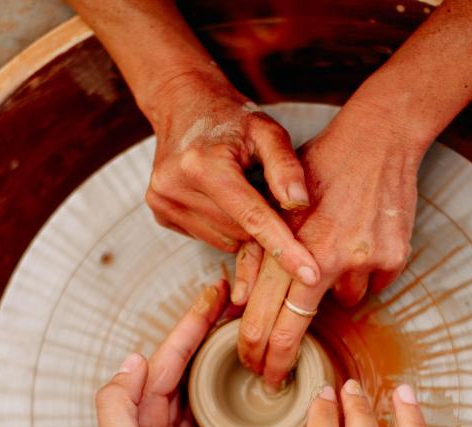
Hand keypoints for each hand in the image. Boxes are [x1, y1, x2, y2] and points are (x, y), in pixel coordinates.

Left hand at [73, 279, 228, 426]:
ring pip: (191, 393)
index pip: (164, 362)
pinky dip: (213, 404)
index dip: (187, 329)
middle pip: (179, 370)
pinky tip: (230, 399)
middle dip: (202, 337)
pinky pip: (200, 425)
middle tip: (232, 308)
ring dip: (210, 365)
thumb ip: (120, 408)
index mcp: (136, 422)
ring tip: (235, 340)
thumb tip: (133, 360)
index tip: (212, 298)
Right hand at [145, 70, 319, 285]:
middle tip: (265, 192)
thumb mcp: (267, 131)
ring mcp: (163, 203)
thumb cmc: (233, 120)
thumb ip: (286, 165)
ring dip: (243, 226)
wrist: (183, 105)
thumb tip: (300, 204)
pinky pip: (209, 238)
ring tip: (241, 191)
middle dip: (263, 225)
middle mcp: (176, 186)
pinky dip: (224, 226)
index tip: (311, 276)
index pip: (253, 219)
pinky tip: (221, 199)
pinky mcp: (160, 214)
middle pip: (241, 234)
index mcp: (204, 165)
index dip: (285, 248)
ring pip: (226, 242)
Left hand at [235, 98, 426, 386]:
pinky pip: (373, 284)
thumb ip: (261, 254)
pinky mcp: (391, 258)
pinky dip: (365, 271)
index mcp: (286, 245)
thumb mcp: (277, 205)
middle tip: (273, 379)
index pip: (264, 315)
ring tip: (339, 246)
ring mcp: (360, 260)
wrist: (379, 135)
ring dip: (336, 289)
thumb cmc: (320, 168)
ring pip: (342, 303)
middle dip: (279, 360)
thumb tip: (245, 302)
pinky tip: (362, 238)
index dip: (256, 350)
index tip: (253, 368)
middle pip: (294, 329)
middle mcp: (322, 258)